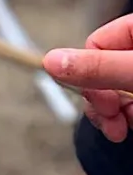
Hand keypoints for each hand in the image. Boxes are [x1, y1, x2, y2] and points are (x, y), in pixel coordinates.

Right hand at [45, 15, 132, 142]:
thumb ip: (98, 67)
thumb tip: (49, 60)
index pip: (96, 44)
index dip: (92, 75)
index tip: (104, 100)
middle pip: (102, 71)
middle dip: (104, 101)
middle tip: (114, 121)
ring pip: (115, 92)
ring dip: (117, 116)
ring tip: (125, 130)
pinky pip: (129, 105)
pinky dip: (129, 119)